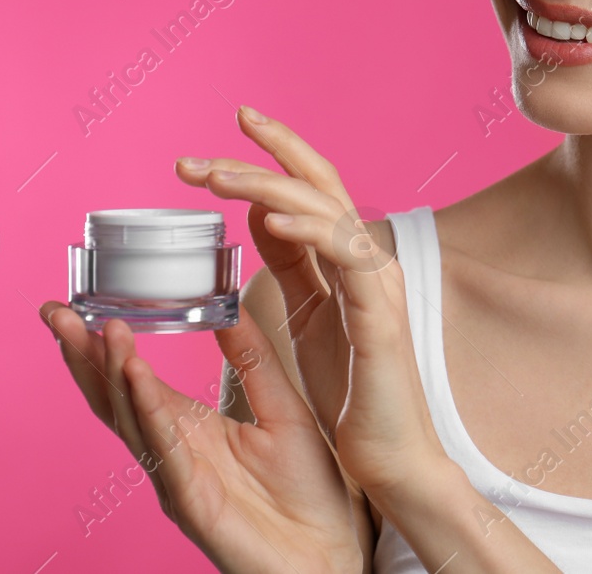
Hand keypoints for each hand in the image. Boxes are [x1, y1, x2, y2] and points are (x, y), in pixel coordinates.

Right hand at [38, 299, 361, 573]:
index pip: (134, 381)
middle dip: (84, 355)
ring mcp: (178, 479)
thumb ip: (254, 359)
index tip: (75, 306)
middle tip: (56, 311)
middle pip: (116, 398)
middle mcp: (173, 453)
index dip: (103, 346)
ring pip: (133, 420)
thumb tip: (230, 304)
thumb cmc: (309, 490)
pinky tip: (136, 377)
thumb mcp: (283, 407)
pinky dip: (149, 412)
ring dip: (115, 373)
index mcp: (190, 429)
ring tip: (102, 330)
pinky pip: (165, 451)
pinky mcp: (194, 503)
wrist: (332, 552)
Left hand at [175, 105, 450, 500]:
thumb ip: (292, 264)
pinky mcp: (379, 316)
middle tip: (197, 156)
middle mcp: (368, 260)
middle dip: (263, 154)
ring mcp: (377, 284)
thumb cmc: (356, 394)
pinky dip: (308, 229)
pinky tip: (269, 217)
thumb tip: (259, 214)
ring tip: (215, 178)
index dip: (273, 154)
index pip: (311, 189)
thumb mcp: (309, 315)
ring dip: (265, 185)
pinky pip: (345, 255)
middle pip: (321, 182)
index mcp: (349, 260)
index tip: (228, 131)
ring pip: (326, 208)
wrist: (395, 460)